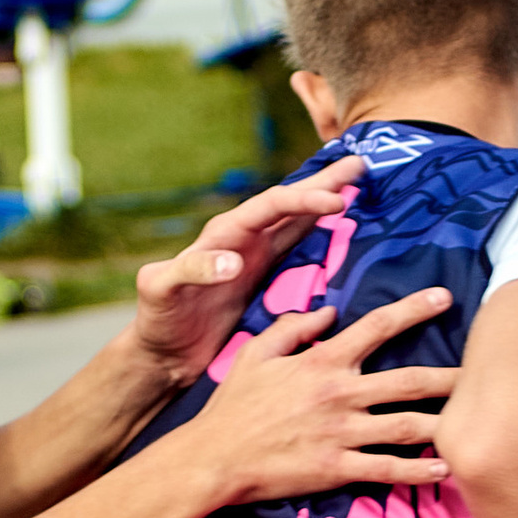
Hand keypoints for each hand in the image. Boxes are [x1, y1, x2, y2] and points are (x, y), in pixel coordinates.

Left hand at [125, 166, 364, 387]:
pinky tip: (342, 231)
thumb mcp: (162, 291)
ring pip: (300, 222)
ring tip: (359, 184)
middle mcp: (244, 240)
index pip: (270, 207)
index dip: (304, 201)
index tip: (337, 202)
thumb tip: (234, 261)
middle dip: (324, 184)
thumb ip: (192, 270)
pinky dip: (322, 236)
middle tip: (360, 163)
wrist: (164, 353)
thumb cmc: (157, 319)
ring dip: (328, 203)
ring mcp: (257, 258)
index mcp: (224, 234)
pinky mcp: (266, 280)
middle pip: (291, 203)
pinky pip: (300, 251)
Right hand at [195, 287, 461, 505]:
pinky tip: (447, 470)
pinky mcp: (338, 468)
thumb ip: (293, 327)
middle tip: (487, 369)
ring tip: (481, 420)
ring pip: (407, 425)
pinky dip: (419, 470)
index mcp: (322, 361)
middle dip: (451, 375)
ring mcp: (342, 433)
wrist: (214, 458)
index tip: (445, 297)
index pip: (377, 327)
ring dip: (447, 423)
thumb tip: (327, 312)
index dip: (414, 310)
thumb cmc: (234, 406)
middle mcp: (340, 393)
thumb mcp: (256, 353)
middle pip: (409, 381)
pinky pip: (387, 469)